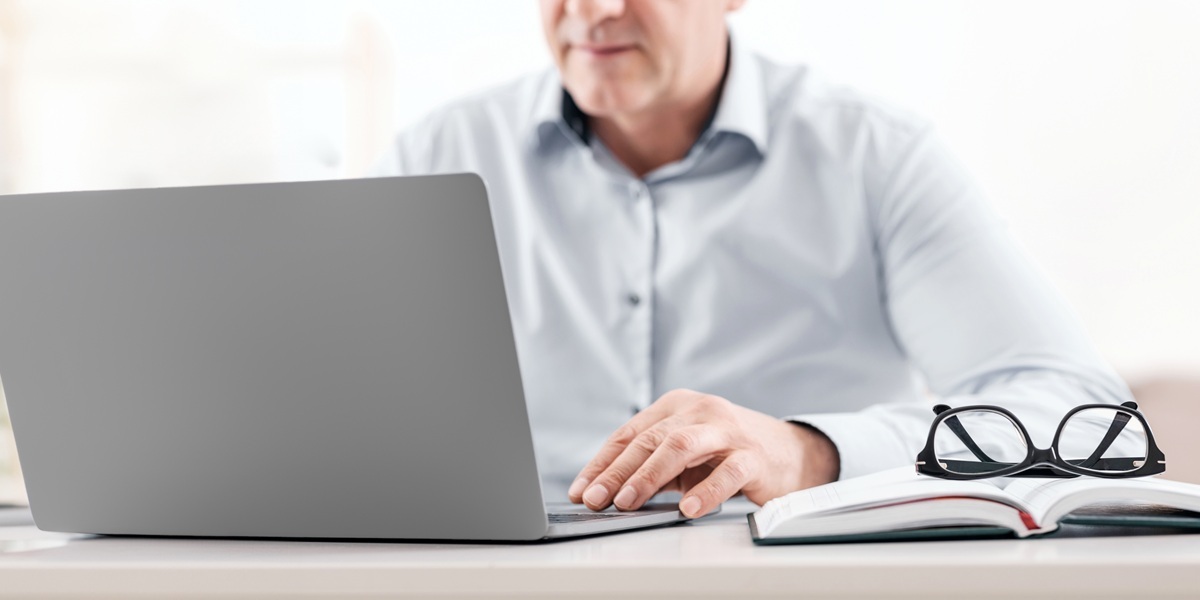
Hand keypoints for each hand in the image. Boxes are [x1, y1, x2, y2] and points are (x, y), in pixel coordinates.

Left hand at [567, 389, 839, 517]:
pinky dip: (705, 491)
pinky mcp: (754, 455)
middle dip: (617, 472)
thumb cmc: (728, 453)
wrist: (790, 453)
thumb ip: (651, 466)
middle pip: (649, 439)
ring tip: (628, 502)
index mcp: (677, 406)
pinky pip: (727, 472)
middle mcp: (700, 411)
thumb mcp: (685, 455)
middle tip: (596, 498)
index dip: (602, 463)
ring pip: (680, 447)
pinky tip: (687, 509)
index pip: (630, 433)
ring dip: (649, 476)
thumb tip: (604, 492)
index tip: (581, 490)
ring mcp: (728, 430)